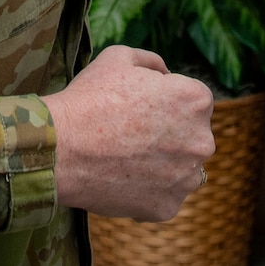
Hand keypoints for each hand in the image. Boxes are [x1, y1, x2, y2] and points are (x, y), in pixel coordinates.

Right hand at [45, 46, 215, 220]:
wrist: (62, 148)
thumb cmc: (90, 99)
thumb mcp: (119, 58)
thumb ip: (151, 61)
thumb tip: (165, 72)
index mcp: (196, 100)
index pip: (192, 101)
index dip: (164, 101)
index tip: (139, 107)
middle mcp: (202, 141)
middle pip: (190, 136)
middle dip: (168, 135)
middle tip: (131, 134)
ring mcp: (186, 178)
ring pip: (180, 169)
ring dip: (162, 165)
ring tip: (126, 158)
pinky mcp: (168, 207)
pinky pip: (163, 197)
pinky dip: (147, 191)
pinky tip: (121, 178)